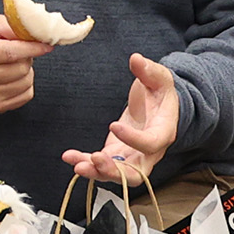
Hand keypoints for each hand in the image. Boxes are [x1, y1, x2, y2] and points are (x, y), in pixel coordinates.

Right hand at [0, 15, 50, 113]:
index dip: (33, 48)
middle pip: (21, 69)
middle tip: (18, 53)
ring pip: (26, 82)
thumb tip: (40, 33)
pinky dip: (25, 85)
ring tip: (13, 66)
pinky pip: (26, 96)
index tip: (46, 46)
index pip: (10, 52)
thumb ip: (14, 26)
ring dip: (26, 72)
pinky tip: (13, 78)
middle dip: (27, 58)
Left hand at [61, 53, 180, 186]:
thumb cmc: (160, 92)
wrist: (159, 106)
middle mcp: (149, 152)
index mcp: (163, 131)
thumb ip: (149, 70)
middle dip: (114, 171)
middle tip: (95, 159)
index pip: (151, 143)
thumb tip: (136, 59)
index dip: (134, 139)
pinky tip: (69, 157)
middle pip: (135, 173)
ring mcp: (132, 156)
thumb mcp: (159, 78)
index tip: (113, 125)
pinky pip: (102, 165)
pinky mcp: (117, 154)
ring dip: (96, 172)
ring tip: (76, 163)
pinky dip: (86, 163)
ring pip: (116, 174)